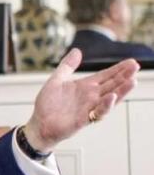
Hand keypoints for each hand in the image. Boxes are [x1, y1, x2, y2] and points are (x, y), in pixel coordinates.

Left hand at [24, 48, 138, 152]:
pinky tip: (111, 96)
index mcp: (85, 86)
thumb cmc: (47, 104)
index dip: (118, 69)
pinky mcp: (84, 119)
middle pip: (112, 85)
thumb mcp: (56, 80)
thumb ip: (67, 66)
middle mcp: (90, 97)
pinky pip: (98, 112)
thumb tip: (77, 50)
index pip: (106, 76)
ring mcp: (89, 108)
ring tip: (132, 81)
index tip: (131, 62)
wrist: (38, 123)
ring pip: (110, 98)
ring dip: (122, 90)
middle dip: (124, 76)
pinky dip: (105, 105)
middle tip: (135, 66)